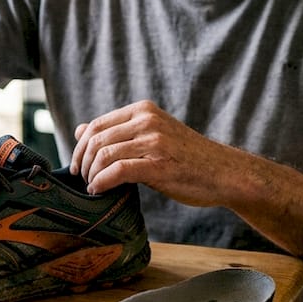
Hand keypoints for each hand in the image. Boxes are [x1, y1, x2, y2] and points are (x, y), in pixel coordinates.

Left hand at [70, 100, 226, 204]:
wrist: (224, 173)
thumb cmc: (186, 158)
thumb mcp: (151, 136)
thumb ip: (117, 132)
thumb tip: (78, 130)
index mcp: (143, 110)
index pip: (96, 125)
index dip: (79, 148)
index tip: (77, 166)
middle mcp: (147, 121)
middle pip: (95, 139)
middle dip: (82, 162)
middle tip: (82, 180)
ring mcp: (154, 141)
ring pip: (103, 155)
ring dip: (91, 175)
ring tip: (92, 187)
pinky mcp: (159, 165)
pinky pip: (117, 171)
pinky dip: (102, 183)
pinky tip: (100, 191)